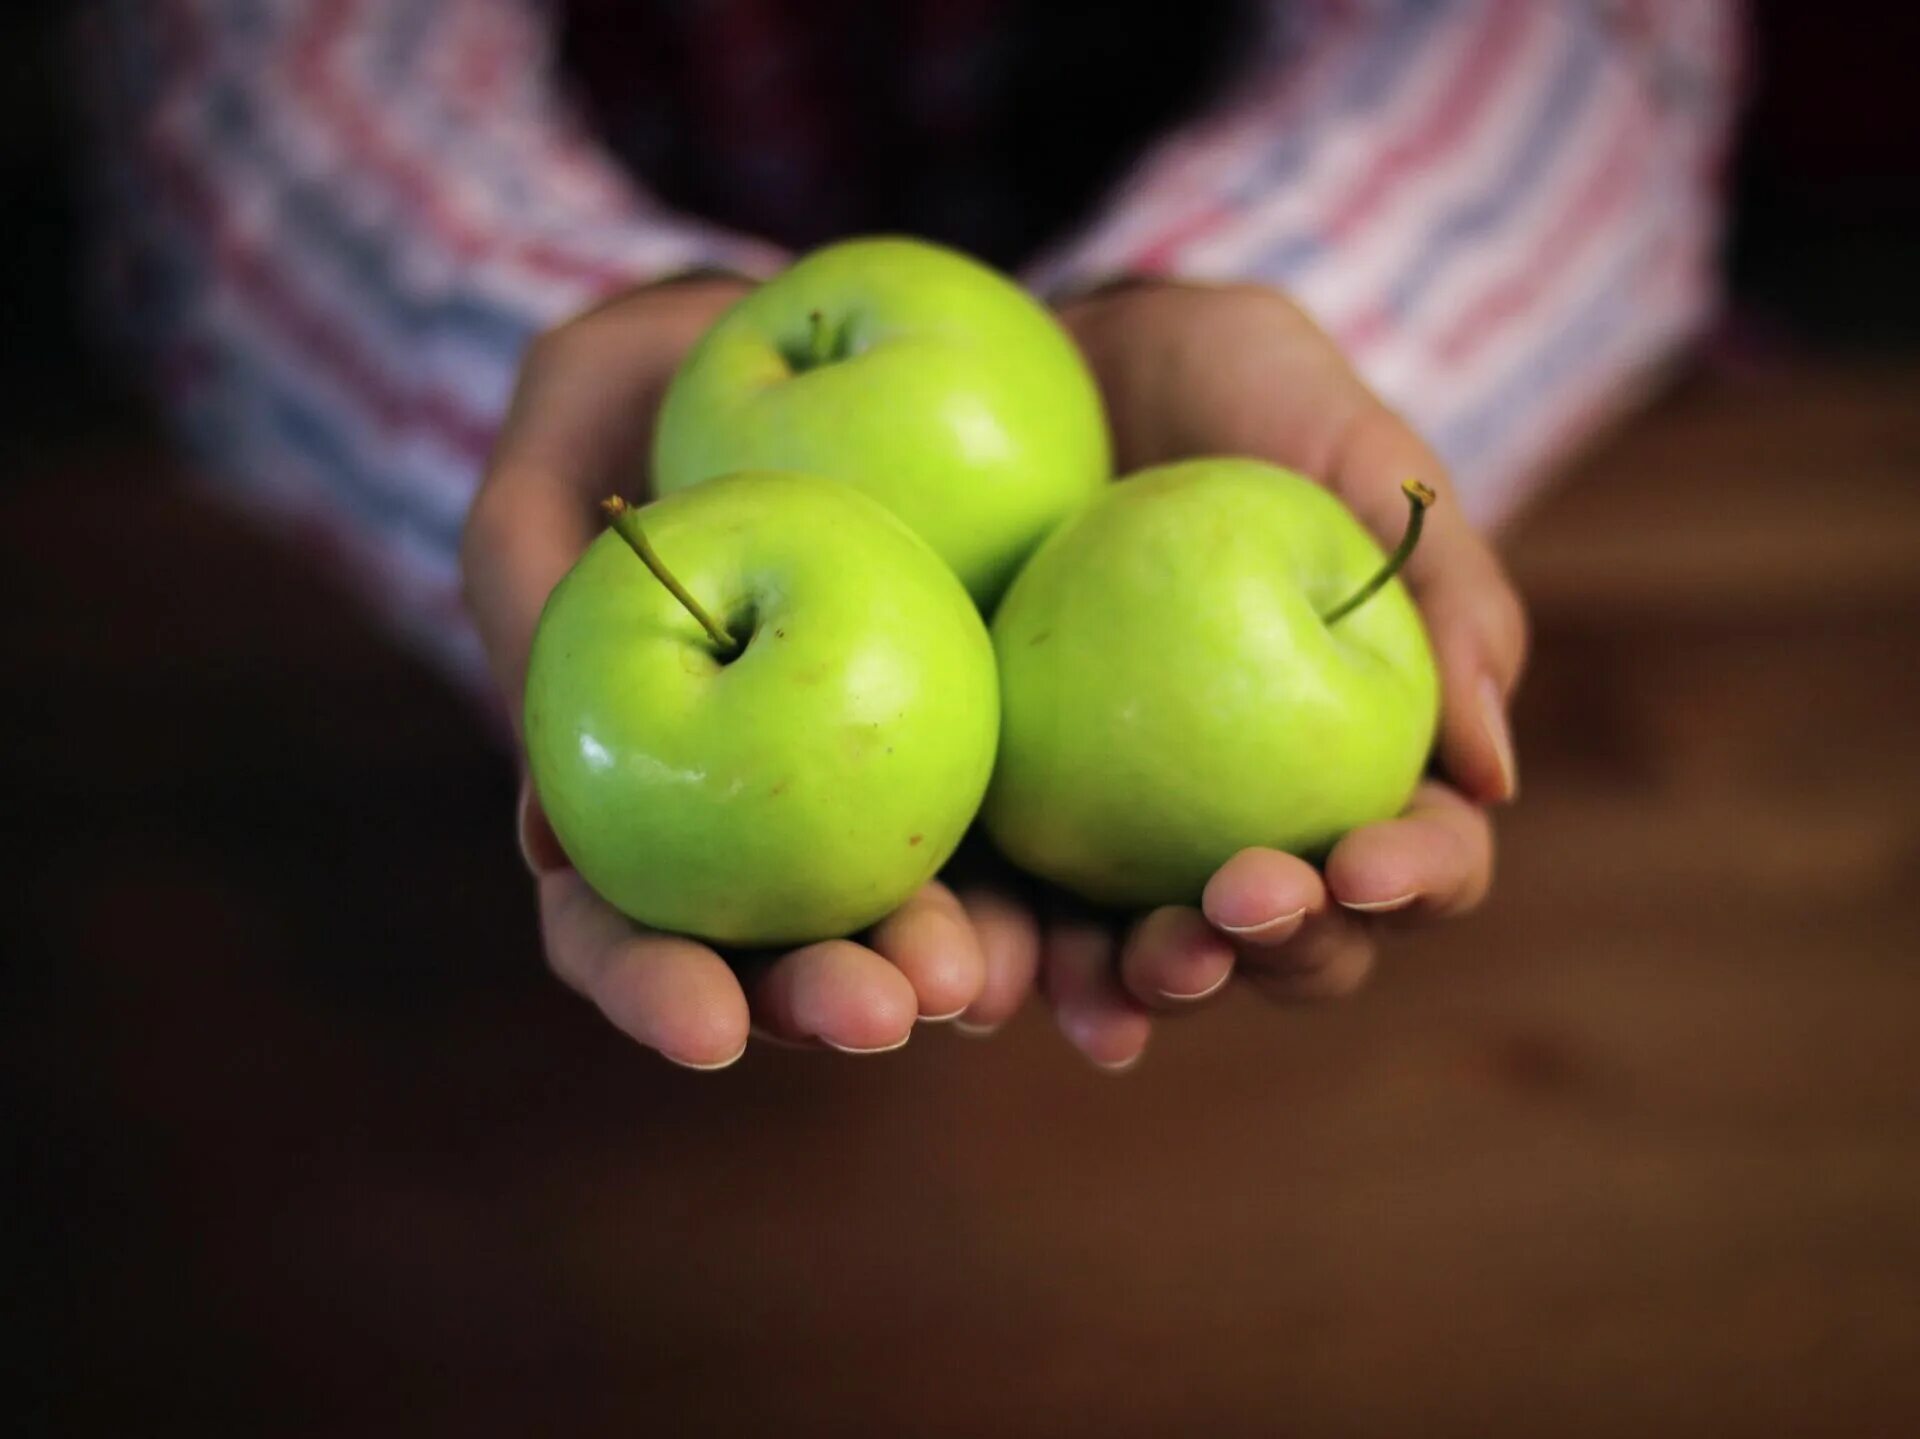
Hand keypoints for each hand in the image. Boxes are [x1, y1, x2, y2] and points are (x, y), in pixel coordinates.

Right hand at [462, 278, 1028, 1067]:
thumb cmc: (665, 373)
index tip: (707, 1029)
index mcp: (653, 789)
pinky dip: (1092, 902)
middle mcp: (779, 816)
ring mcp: (906, 786)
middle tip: (885, 1010)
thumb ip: (524, 580)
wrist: (841, 334)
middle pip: (794, 953)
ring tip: (1001, 977)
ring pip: (935, 919)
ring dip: (967, 972)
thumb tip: (546, 837)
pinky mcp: (1022, 742)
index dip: (658, 991)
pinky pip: (1064, 839)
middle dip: (833, 999)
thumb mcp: (570, 423)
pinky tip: (1138, 929)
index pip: (629, 930)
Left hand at [1001, 278, 1529, 1069]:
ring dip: (1147, 987)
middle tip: (1239, 901)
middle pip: (1292, 944)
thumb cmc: (1240, 397)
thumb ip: (1448, 592)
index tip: (1364, 858)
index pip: (1414, 859)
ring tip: (1128, 973)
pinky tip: (982, 981)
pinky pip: (1011, 915)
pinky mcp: (1014, 821)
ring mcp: (1129, 838)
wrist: (1063, 369)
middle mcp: (1252, 824)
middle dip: (1279, 948)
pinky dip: (1004, 960)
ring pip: (1155, 959)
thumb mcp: (1356, 453)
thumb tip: (1494, 773)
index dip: (1409, 880)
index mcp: (1363, 761)